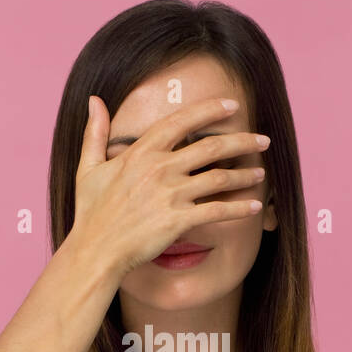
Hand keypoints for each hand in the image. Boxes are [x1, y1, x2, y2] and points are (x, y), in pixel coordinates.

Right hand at [69, 95, 269, 276]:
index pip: (182, 121)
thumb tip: (94, 100)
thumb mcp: (88, 167)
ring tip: (260, 173)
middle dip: (242, 140)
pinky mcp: (179, 220)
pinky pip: (217, 211)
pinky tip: (254, 206)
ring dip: (245, 175)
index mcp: (141, 152)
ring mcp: (171, 194)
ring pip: (219, 178)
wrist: (96, 251)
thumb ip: (95, 132)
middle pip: (211, 147)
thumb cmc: (91, 212)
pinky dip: (239, 209)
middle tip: (263, 139)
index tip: (232, 105)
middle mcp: (160, 168)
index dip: (211, 110)